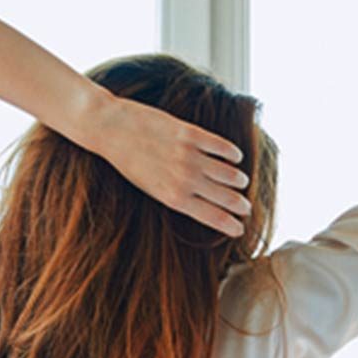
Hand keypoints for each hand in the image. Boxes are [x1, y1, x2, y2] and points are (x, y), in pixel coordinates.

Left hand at [80, 92, 251, 237]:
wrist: (111, 129)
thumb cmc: (127, 161)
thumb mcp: (149, 188)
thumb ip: (175, 196)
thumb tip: (199, 202)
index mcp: (173, 198)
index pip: (213, 217)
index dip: (231, 225)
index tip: (240, 229)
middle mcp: (184, 179)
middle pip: (226, 198)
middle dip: (240, 205)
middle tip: (246, 208)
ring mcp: (188, 155)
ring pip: (228, 173)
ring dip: (238, 180)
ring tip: (241, 182)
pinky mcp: (189, 133)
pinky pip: (221, 146)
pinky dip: (232, 154)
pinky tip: (236, 157)